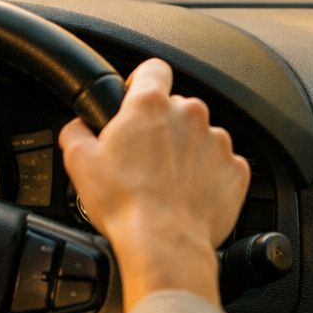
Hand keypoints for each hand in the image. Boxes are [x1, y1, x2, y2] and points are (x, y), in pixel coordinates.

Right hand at [60, 59, 249, 309]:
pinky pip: (221, 165)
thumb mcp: (80, 162)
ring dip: (186, 154)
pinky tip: (188, 195)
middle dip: (163, 128)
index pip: (153, 69)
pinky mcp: (236, 169)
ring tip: (167, 184)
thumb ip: (77, 132)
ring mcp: (218, 142)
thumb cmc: (125, 204)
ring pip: (200, 138)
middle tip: (145, 159)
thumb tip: (78, 127)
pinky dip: (208, 177)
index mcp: (151, 105)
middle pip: (177, 109)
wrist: (164, 243)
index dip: (142, 83)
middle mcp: (190, 115)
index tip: (137, 99)